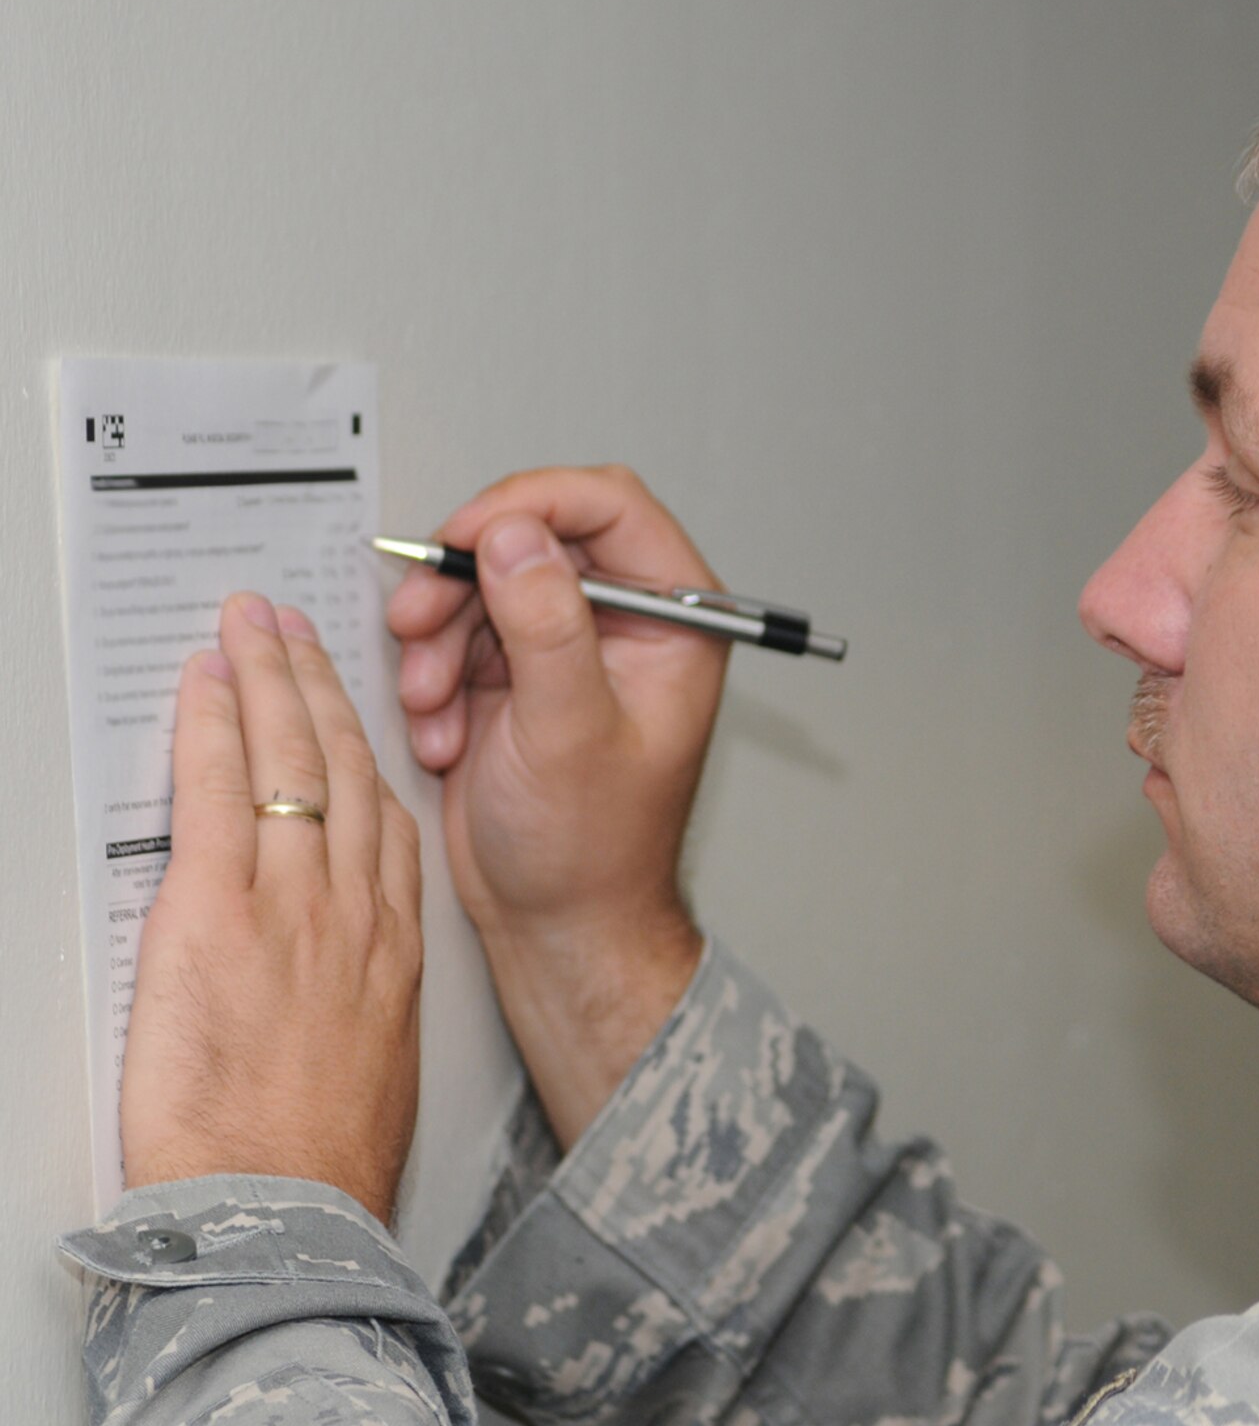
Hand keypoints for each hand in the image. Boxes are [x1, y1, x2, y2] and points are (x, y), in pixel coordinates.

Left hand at [122, 594, 422, 1225]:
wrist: (288, 1215)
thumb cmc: (325, 1167)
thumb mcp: (370, 1075)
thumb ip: (353, 1008)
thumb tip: (323, 995)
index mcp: (391, 951)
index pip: (386, 823)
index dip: (365, 750)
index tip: (348, 712)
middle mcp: (354, 913)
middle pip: (347, 772)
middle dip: (319, 689)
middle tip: (296, 633)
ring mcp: (291, 907)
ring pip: (289, 763)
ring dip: (268, 682)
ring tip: (250, 629)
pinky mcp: (218, 917)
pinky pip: (218, 795)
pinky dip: (212, 728)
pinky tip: (205, 687)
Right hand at [385, 466, 725, 1146]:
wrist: (556, 923)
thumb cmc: (593, 849)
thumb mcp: (569, 730)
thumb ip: (546, 625)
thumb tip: (517, 533)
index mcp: (673, 624)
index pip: (611, 506)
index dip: (532, 502)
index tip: (468, 534)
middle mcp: (625, 623)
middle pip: (532, 536)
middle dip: (464, 581)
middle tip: (419, 621)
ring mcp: (567, 646)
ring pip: (483, 584)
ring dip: (438, 638)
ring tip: (432, 706)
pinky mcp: (516, 675)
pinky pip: (456, 635)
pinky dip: (432, 678)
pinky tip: (443, 737)